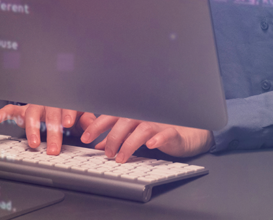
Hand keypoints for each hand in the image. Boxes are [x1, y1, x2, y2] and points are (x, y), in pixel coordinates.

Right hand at [0, 104, 79, 154]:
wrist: (57, 103)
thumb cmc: (68, 112)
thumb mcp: (80, 116)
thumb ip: (86, 122)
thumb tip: (92, 129)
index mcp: (64, 103)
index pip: (67, 107)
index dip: (67, 114)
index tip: (67, 123)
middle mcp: (49, 103)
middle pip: (49, 115)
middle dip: (52, 132)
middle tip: (53, 149)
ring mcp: (35, 106)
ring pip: (31, 113)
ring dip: (32, 128)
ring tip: (33, 142)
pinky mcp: (23, 111)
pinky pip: (11, 109)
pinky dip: (3, 113)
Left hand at [78, 112, 212, 162]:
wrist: (187, 133)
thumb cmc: (159, 131)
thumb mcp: (134, 135)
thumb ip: (118, 138)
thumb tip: (99, 145)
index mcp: (133, 115)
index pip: (112, 116)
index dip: (97, 126)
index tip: (85, 137)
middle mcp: (144, 116)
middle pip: (125, 121)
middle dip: (112, 137)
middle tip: (107, 154)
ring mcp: (159, 123)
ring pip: (142, 128)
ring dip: (129, 143)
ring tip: (121, 158)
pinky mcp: (173, 132)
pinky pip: (166, 134)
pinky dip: (157, 139)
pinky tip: (150, 145)